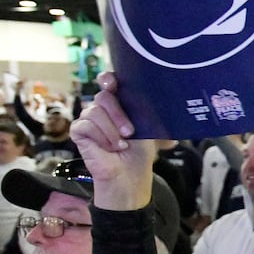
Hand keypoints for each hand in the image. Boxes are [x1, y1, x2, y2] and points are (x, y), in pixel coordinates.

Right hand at [69, 74, 156, 210]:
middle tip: (130, 132)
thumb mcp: (151, 129)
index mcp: (120, 103)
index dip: (108, 79)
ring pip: (94, 111)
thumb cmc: (140, 152)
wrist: (130, 173)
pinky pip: (85, 126)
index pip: (109, 82)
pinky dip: (100, 137)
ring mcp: (89, 119)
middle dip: (118, 114)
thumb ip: (155, 114)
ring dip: (111, 130)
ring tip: (121, 144)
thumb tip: (174, 107)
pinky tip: (109, 147)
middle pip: (103, 96)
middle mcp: (103, 108)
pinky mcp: (79, 131)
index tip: (111, 83)